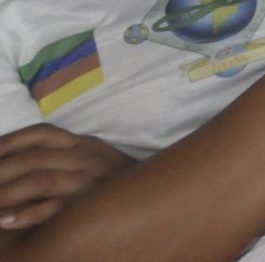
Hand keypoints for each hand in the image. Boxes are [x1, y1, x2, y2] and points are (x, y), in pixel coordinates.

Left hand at [0, 126, 132, 229]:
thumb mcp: (96, 159)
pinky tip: (6, 221)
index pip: (43, 134)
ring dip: (7, 192)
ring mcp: (91, 182)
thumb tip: (25, 156)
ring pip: (42, 181)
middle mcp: (87, 159)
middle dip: (1, 168)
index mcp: (85, 144)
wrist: (159, 199)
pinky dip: (29, 215)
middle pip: (36, 158)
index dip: (11, 140)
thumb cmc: (118, 183)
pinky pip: (57, 209)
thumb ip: (67, 154)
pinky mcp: (93, 206)